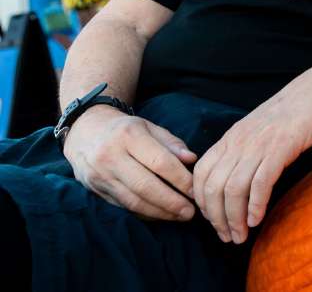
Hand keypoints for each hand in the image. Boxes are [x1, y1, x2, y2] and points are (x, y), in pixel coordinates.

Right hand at [62, 106, 197, 220]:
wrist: (85, 132)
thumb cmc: (126, 129)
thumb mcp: (149, 127)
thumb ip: (171, 143)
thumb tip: (191, 159)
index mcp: (129, 135)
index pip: (160, 162)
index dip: (180, 179)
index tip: (196, 191)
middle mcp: (111, 156)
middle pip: (145, 186)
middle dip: (171, 202)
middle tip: (190, 212)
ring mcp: (100, 174)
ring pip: (133, 201)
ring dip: (159, 212)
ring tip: (179, 216)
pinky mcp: (95, 189)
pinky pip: (123, 206)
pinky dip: (144, 213)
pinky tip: (160, 215)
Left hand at [193, 62, 311, 243]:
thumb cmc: (296, 113)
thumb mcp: (260, 129)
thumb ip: (244, 149)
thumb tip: (234, 177)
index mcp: (232, 136)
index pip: (200, 173)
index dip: (201, 202)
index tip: (213, 220)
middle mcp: (240, 140)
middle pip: (213, 186)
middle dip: (216, 218)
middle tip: (227, 236)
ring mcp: (259, 144)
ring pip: (233, 189)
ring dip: (234, 218)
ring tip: (241, 235)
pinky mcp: (281, 148)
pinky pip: (260, 183)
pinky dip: (255, 205)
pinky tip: (257, 219)